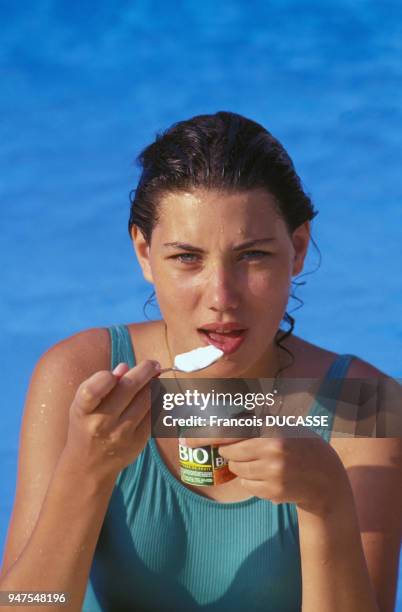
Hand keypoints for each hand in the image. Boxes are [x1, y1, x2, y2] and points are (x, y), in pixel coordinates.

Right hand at [64, 359, 160, 477]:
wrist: (88, 466)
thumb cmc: (85, 425)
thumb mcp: (83, 405)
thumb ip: (100, 384)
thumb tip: (125, 368)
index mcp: (82, 410)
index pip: (92, 390)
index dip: (107, 377)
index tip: (121, 370)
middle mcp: (101, 423)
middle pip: (128, 389)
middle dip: (145, 371)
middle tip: (153, 363)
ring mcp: (121, 434)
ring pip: (146, 400)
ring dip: (155, 384)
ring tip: (157, 376)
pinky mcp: (138, 441)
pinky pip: (153, 414)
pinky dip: (158, 400)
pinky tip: (158, 393)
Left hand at [180, 431, 349, 515]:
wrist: (325, 477)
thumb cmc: (300, 445)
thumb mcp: (282, 425)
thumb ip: (256, 420)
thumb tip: (223, 415)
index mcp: (271, 429)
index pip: (230, 431)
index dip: (205, 436)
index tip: (186, 440)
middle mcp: (271, 450)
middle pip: (229, 452)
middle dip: (229, 451)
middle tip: (243, 450)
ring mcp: (272, 473)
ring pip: (237, 470)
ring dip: (242, 467)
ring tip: (263, 463)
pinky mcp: (272, 492)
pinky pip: (247, 486)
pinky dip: (252, 482)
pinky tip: (270, 477)